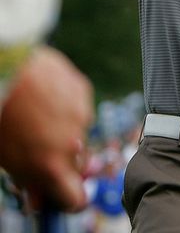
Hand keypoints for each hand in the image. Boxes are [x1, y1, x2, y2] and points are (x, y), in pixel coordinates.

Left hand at [0, 46, 92, 211]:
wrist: (5, 71)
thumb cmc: (0, 115)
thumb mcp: (6, 158)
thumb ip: (27, 179)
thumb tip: (38, 198)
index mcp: (53, 166)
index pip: (76, 199)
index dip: (68, 199)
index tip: (60, 196)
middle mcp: (74, 143)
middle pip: (77, 163)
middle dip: (63, 159)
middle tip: (39, 148)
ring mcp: (82, 114)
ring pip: (78, 131)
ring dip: (63, 129)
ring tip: (35, 116)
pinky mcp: (81, 89)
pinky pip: (78, 104)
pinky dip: (64, 104)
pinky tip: (43, 97)